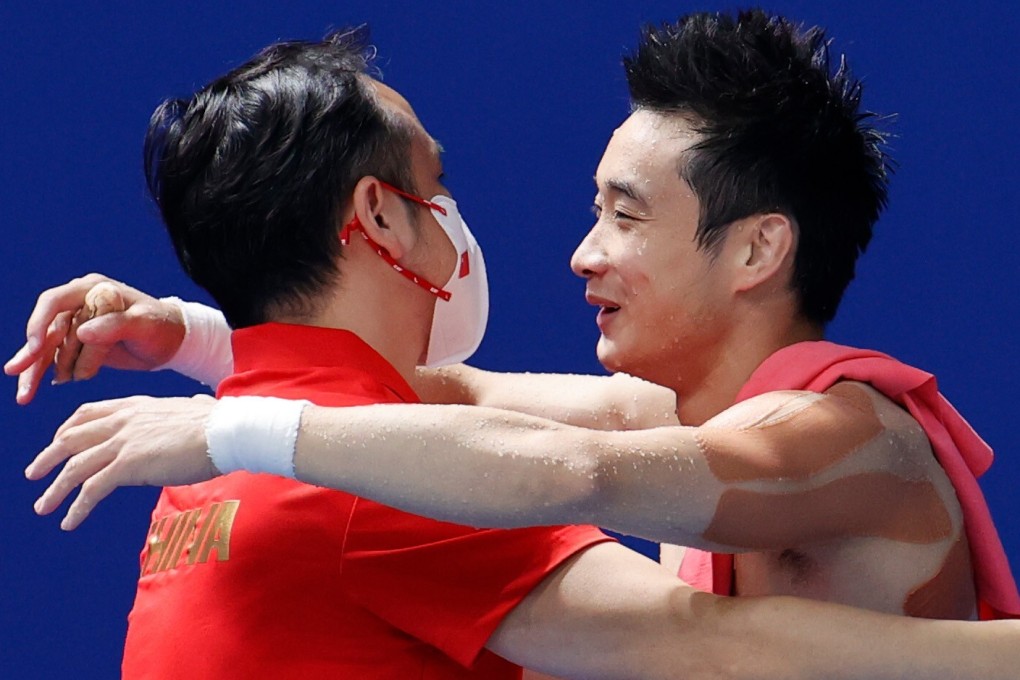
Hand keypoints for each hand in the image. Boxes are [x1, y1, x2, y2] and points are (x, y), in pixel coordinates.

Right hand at [5, 273, 185, 403]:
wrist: (171, 340)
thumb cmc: (161, 326)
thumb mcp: (145, 324)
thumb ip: (116, 326)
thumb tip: (82, 333)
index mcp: (92, 290)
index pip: (55, 301)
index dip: (40, 322)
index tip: (35, 346)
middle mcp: (78, 304)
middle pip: (45, 327)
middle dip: (31, 352)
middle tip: (16, 371)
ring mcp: (75, 324)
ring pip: (46, 347)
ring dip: (33, 370)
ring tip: (24, 396)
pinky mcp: (77, 344)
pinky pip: (55, 359)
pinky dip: (43, 374)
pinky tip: (31, 391)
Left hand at [26, 394, 219, 529]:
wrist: (226, 431)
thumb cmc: (218, 423)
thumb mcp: (193, 409)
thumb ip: (187, 408)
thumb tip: (200, 405)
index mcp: (134, 406)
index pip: (88, 414)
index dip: (67, 430)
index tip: (59, 443)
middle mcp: (122, 421)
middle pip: (70, 438)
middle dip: (48, 457)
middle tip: (34, 473)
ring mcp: (122, 442)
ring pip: (74, 467)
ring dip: (55, 489)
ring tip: (43, 506)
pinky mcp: (128, 465)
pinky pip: (91, 489)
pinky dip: (76, 508)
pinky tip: (70, 522)